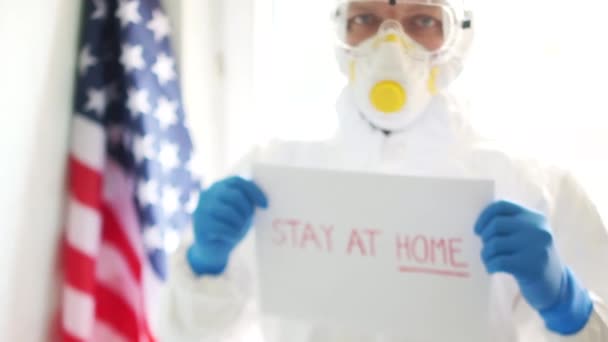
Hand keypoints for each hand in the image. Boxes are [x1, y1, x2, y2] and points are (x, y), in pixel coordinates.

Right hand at [187, 176, 267, 275]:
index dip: (253, 191)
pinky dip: (233, 234)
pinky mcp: (200, 225)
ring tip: (240, 230)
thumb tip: (263, 199)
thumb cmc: (231, 227)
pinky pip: (223, 227)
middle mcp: (208, 194)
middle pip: (234, 195)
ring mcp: (202, 209)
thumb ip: (247, 201)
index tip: (265, 205)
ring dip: (240, 223)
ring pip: (229, 211)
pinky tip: (232, 237)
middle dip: (246, 209)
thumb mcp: (241, 211)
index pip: (237, 181)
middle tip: (249, 220)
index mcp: (219, 186)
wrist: (213, 249)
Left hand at [475, 200, 592, 333]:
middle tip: (486, 248)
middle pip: (496, 224)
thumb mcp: (528, 236)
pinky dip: (490, 265)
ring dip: (486, 254)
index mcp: (535, 217)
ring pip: (495, 244)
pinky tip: (492, 269)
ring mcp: (536, 247)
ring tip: (488, 260)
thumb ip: (510, 226)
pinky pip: (498, 261)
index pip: (502, 206)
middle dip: (485, 237)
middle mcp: (537, 229)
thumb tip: (479, 224)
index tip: (477, 230)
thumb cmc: (533, 259)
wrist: (556, 287)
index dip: (484, 216)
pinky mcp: (531, 266)